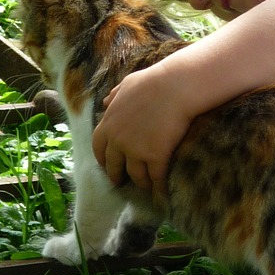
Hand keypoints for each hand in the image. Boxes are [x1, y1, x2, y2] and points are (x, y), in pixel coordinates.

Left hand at [91, 64, 192, 191]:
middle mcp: (118, 140)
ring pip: (135, 175)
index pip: (98, 147)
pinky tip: (161, 193)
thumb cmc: (153, 81)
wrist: (175, 87)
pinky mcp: (155, 157)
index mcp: (109, 123)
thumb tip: (105, 102)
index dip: (102, 158)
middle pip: (114, 165)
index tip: (106, 164)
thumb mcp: (127, 84)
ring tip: (145, 186)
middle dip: (116, 175)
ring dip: (140, 182)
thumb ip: (114, 96)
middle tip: (120, 182)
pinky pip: (155, 178)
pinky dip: (158, 187)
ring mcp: (136, 151)